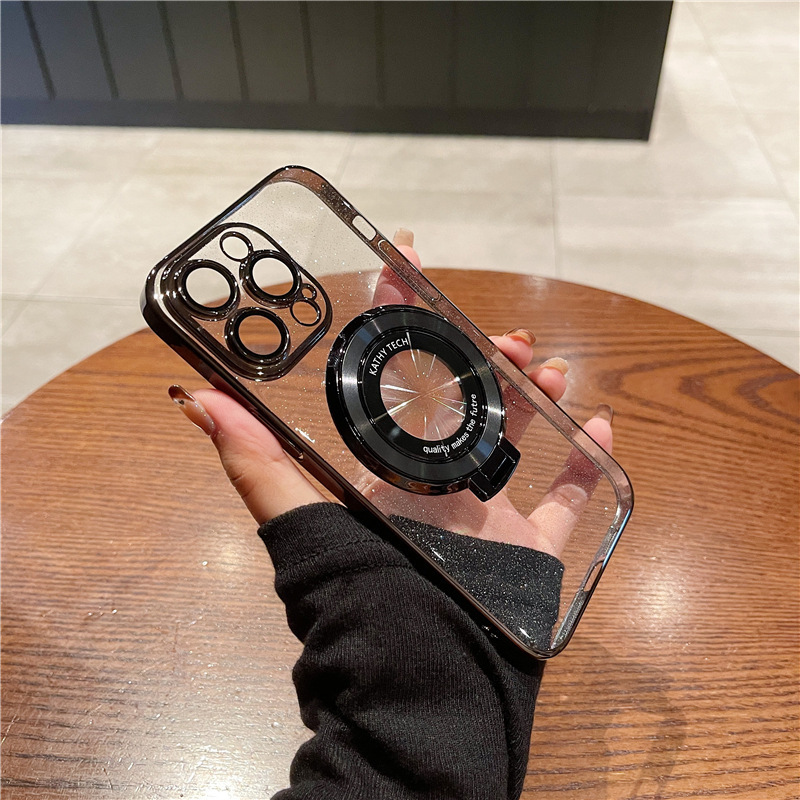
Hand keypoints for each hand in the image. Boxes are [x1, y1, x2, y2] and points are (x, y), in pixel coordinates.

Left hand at [169, 231, 612, 557]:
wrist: (420, 667)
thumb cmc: (361, 586)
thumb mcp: (299, 514)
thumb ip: (252, 459)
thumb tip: (194, 399)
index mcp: (389, 466)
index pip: (395, 376)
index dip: (402, 315)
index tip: (409, 260)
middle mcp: (435, 481)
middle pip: (466, 401)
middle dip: (484, 356)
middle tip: (505, 335)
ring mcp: (485, 513)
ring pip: (517, 440)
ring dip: (535, 398)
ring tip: (549, 372)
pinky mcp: (529, 548)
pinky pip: (565, 500)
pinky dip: (583, 464)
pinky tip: (596, 424)